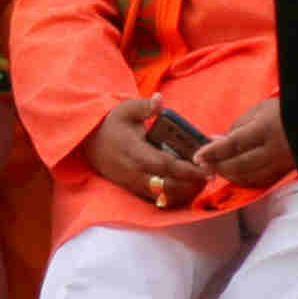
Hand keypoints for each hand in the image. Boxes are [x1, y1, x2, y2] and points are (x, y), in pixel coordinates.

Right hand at [82, 97, 209, 209]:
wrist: (89, 142)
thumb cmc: (112, 124)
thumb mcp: (125, 110)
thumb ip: (144, 106)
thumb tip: (159, 98)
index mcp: (135, 151)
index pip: (165, 165)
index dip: (188, 170)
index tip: (206, 168)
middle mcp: (134, 172)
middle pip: (168, 186)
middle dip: (191, 184)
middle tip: (208, 176)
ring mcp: (133, 184)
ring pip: (164, 197)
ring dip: (184, 193)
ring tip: (199, 182)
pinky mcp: (133, 190)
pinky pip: (157, 200)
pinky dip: (173, 197)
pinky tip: (185, 188)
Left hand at [194, 95, 294, 194]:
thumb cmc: (282, 111)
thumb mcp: (257, 111)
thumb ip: (236, 128)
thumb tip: (214, 142)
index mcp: (267, 130)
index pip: (234, 144)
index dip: (213, 152)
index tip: (197, 156)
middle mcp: (275, 150)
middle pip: (240, 165)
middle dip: (218, 166)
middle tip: (203, 164)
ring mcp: (282, 164)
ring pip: (249, 178)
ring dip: (228, 175)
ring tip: (214, 168)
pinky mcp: (285, 173)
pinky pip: (260, 182)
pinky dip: (243, 180)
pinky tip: (232, 175)